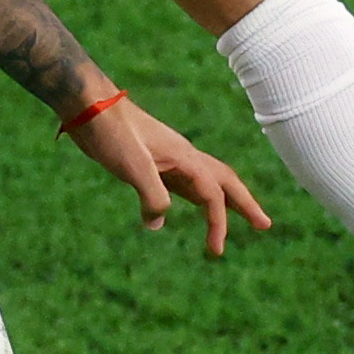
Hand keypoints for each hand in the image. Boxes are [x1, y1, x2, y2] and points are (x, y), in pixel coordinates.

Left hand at [65, 96, 271, 259]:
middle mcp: (183, 156)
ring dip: (222, 201)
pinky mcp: (151, 162)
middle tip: (264, 225)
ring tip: (239, 218)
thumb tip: (157, 224)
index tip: (215, 250)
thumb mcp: (132, 166)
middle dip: (245, 204)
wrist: (88, 104)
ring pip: (204, 181)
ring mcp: (168, 158)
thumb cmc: (110, 131)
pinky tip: (184, 209)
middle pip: (224, 181)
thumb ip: (152, 195)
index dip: (218, 222)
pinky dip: (190, 198)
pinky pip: (179, 183)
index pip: (212, 194)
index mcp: (184, 157)